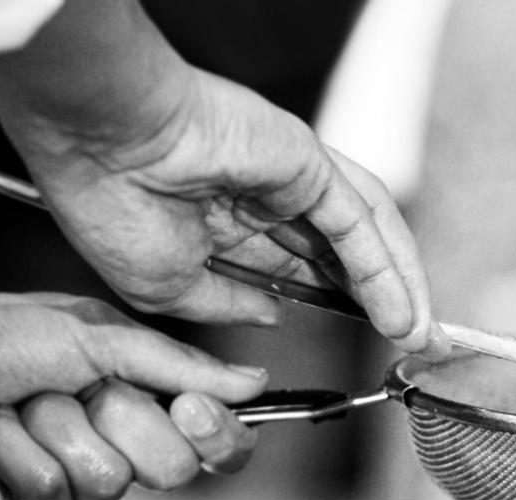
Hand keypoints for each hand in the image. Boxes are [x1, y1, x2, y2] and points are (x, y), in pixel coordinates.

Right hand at [0, 0, 446, 357]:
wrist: (96, 140)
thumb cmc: (108, 202)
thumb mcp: (169, 288)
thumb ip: (228, 303)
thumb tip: (275, 315)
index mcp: (228, 223)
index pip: (302, 270)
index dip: (338, 305)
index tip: (369, 341)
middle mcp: (268, 197)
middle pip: (345, 254)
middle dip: (385, 300)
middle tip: (417, 344)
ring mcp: (292, 176)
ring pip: (363, 236)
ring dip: (398, 287)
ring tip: (419, 336)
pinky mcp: (308, 164)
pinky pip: (358, 223)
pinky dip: (384, 269)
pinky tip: (399, 312)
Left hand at [0, 293, 264, 499]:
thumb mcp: (89, 331)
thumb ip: (173, 362)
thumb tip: (253, 381)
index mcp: (142, 398)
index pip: (217, 440)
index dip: (218, 433)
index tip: (190, 407)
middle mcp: (119, 445)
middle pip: (177, 468)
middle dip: (124, 419)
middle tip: (81, 390)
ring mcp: (79, 486)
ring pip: (111, 480)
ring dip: (55, 426)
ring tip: (16, 405)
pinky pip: (57, 494)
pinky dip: (16, 451)